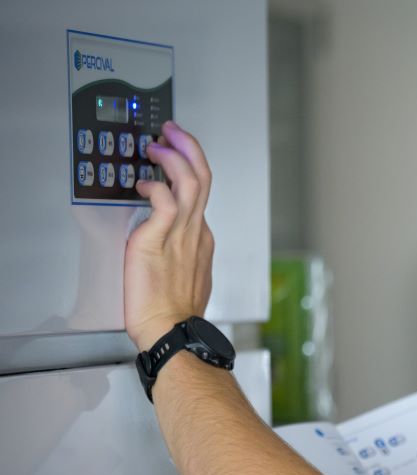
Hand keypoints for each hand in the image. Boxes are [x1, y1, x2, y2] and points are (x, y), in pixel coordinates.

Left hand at [123, 120, 214, 351]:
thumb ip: (181, 252)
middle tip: (172, 131)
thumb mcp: (186, 275)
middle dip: (188, 146)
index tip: (176, 151)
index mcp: (202, 238)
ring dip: (173, 156)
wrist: (171, 330)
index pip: (201, 192)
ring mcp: (181, 235)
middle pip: (203, 177)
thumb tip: (168, 239)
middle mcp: (196, 231)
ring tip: (156, 146)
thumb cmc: (175, 312)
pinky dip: (155, 185)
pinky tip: (142, 183)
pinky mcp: (158, 241)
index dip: (190, 166)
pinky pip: (163, 201)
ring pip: (190, 181)